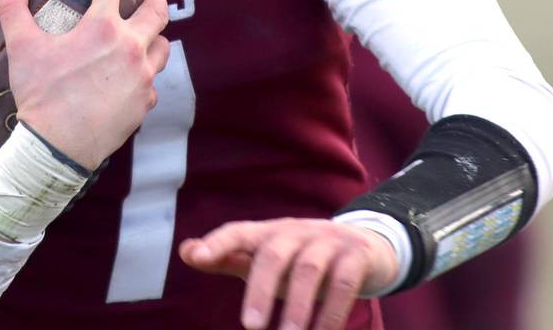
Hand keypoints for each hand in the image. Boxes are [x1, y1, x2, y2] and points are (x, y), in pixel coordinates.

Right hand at [0, 0, 169, 170]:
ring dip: (153, 38)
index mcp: (100, 27)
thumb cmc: (40, 96)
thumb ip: (14, 9)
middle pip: (156, 9)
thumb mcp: (22, 49)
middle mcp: (129, 47)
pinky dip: (144, 76)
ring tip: (139, 39)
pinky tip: (128, 81)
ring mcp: (142, 77)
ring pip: (163, 47)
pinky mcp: (145, 104)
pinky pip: (153, 83)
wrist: (56, 149)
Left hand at [180, 218, 398, 329]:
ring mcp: (328, 241)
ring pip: (308, 270)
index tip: (196, 257)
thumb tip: (186, 252)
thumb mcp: (265, 258)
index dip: (217, 242)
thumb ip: (228, 257)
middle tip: (251, 327)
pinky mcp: (356, 256)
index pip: (238, 231)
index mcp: (268, 232)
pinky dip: (333, 312)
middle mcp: (296, 231)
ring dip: (298, 307)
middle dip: (260, 290)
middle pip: (273, 254)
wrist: (366, 247)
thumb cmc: (301, 258)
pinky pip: (344, 284)